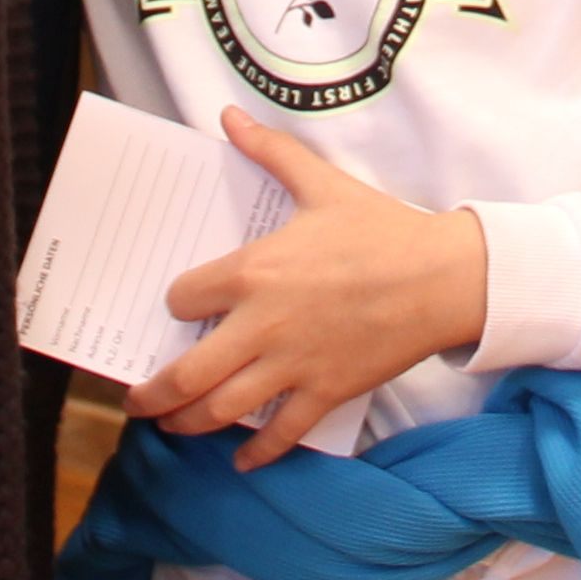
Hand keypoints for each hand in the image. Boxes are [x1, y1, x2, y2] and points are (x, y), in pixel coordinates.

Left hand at [131, 111, 486, 469]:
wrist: (443, 277)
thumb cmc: (382, 230)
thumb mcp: (322, 184)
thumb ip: (270, 152)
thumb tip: (230, 118)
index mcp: (253, 273)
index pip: (183, 299)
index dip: (176, 306)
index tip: (180, 310)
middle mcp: (262, 326)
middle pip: (187, 374)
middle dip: (153, 394)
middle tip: (137, 400)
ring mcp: (292, 366)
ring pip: (221, 411)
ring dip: (187, 424)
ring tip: (172, 427)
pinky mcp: (324, 393)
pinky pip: (280, 434)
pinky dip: (256, 454)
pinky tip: (242, 461)